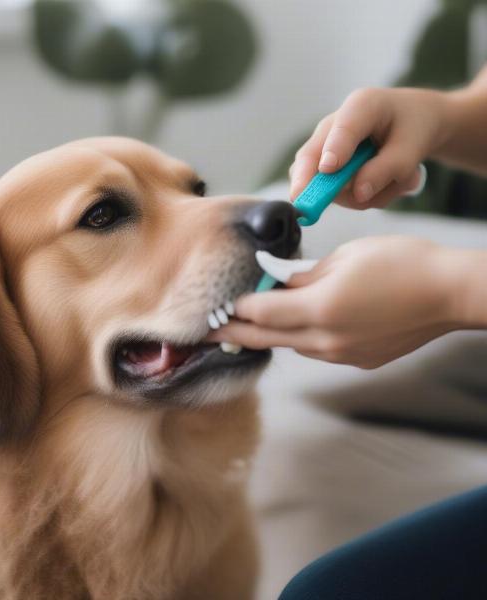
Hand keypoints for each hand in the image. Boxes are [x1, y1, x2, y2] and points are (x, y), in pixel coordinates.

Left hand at [209, 237, 463, 368]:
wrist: (449, 293)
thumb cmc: (400, 263)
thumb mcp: (344, 258)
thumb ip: (302, 275)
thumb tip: (275, 279)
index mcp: (319, 308)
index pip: (260, 313)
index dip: (234, 311)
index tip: (212, 310)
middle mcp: (326, 339)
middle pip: (266, 339)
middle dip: (232, 335)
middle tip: (204, 334)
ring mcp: (342, 354)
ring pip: (290, 346)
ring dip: (267, 335)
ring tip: (249, 322)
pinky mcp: (356, 360)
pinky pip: (315, 350)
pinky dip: (298, 338)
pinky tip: (297, 323)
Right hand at [289, 87, 450, 207]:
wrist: (415, 123)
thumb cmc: (414, 128)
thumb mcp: (412, 148)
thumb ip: (386, 169)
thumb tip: (358, 193)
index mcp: (361, 106)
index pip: (344, 127)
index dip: (334, 149)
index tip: (328, 169)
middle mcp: (333, 125)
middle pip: (310, 156)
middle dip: (307, 182)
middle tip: (306, 208)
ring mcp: (325, 148)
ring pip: (323, 183)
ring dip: (358, 195)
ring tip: (394, 182)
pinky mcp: (325, 169)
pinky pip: (334, 194)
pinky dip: (359, 197)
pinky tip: (380, 184)